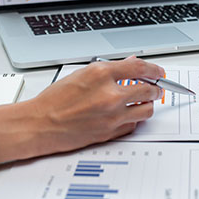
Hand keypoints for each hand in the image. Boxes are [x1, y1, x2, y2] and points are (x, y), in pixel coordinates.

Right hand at [0, 57, 163, 163]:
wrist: (40, 124)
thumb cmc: (54, 100)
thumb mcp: (81, 74)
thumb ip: (109, 70)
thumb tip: (129, 65)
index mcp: (101, 74)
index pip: (140, 67)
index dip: (154, 69)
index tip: (159, 72)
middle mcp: (109, 94)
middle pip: (149, 90)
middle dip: (155, 88)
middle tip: (154, 88)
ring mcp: (112, 115)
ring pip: (146, 110)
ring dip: (146, 104)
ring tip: (140, 102)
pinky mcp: (110, 133)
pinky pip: (133, 125)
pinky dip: (133, 119)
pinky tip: (126, 115)